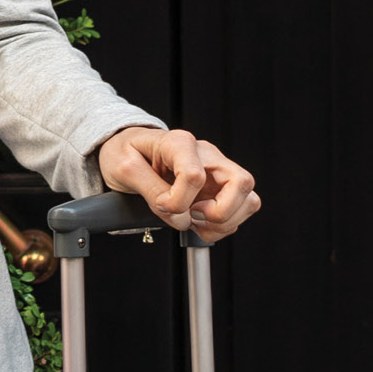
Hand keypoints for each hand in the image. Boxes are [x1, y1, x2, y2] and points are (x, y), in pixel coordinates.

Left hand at [97, 127, 260, 243]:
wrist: (128, 154)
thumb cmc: (127, 153)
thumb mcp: (124, 167)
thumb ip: (150, 189)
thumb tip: (176, 212)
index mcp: (181, 143)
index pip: (195, 175)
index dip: (178, 201)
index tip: (162, 205)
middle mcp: (207, 156)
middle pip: (242, 183)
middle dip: (219, 212)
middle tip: (192, 215)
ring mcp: (217, 174)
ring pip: (248, 201)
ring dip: (223, 223)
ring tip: (194, 221)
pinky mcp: (220, 191)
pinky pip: (237, 215)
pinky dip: (220, 228)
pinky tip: (196, 223)